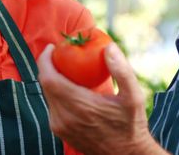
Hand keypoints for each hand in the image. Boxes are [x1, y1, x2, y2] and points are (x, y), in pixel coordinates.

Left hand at [37, 43, 168, 154]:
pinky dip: (57, 94)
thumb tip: (109, 47)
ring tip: (65, 68)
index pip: (48, 78)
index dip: (45, 60)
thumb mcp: (134, 96)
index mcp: (78, 105)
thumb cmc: (132, 125)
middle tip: (60, 54)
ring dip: (52, 80)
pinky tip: (69, 87)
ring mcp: (60, 127)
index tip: (52, 47)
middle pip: (45, 85)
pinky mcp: (60, 132)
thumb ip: (121, 70)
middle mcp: (64, 117)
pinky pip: (52, 107)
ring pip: (48, 96)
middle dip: (48, 66)